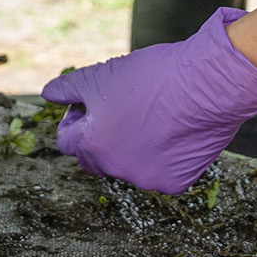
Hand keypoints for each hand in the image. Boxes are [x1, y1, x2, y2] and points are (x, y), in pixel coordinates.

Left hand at [43, 7, 256, 191]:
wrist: (208, 85)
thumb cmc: (154, 75)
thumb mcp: (102, 74)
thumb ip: (69, 88)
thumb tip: (47, 94)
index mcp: (93, 143)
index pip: (67, 142)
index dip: (75, 121)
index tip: (88, 106)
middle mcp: (115, 168)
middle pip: (95, 159)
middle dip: (98, 138)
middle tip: (117, 111)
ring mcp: (146, 179)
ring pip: (128, 166)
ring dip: (131, 146)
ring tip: (150, 115)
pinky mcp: (175, 183)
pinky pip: (160, 172)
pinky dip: (163, 155)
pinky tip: (173, 129)